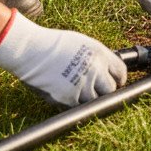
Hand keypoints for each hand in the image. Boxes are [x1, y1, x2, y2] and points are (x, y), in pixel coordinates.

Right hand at [0, 11, 126, 106]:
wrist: (30, 50)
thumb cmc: (52, 44)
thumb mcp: (83, 44)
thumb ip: (97, 58)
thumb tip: (106, 71)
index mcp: (101, 55)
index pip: (121, 72)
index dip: (118, 79)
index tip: (114, 82)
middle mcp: (95, 70)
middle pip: (110, 89)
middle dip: (105, 91)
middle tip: (97, 90)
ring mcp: (82, 85)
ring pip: (94, 100)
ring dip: (88, 98)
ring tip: (77, 91)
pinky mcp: (68, 98)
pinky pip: (76, 106)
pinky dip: (73, 103)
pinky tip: (66, 94)